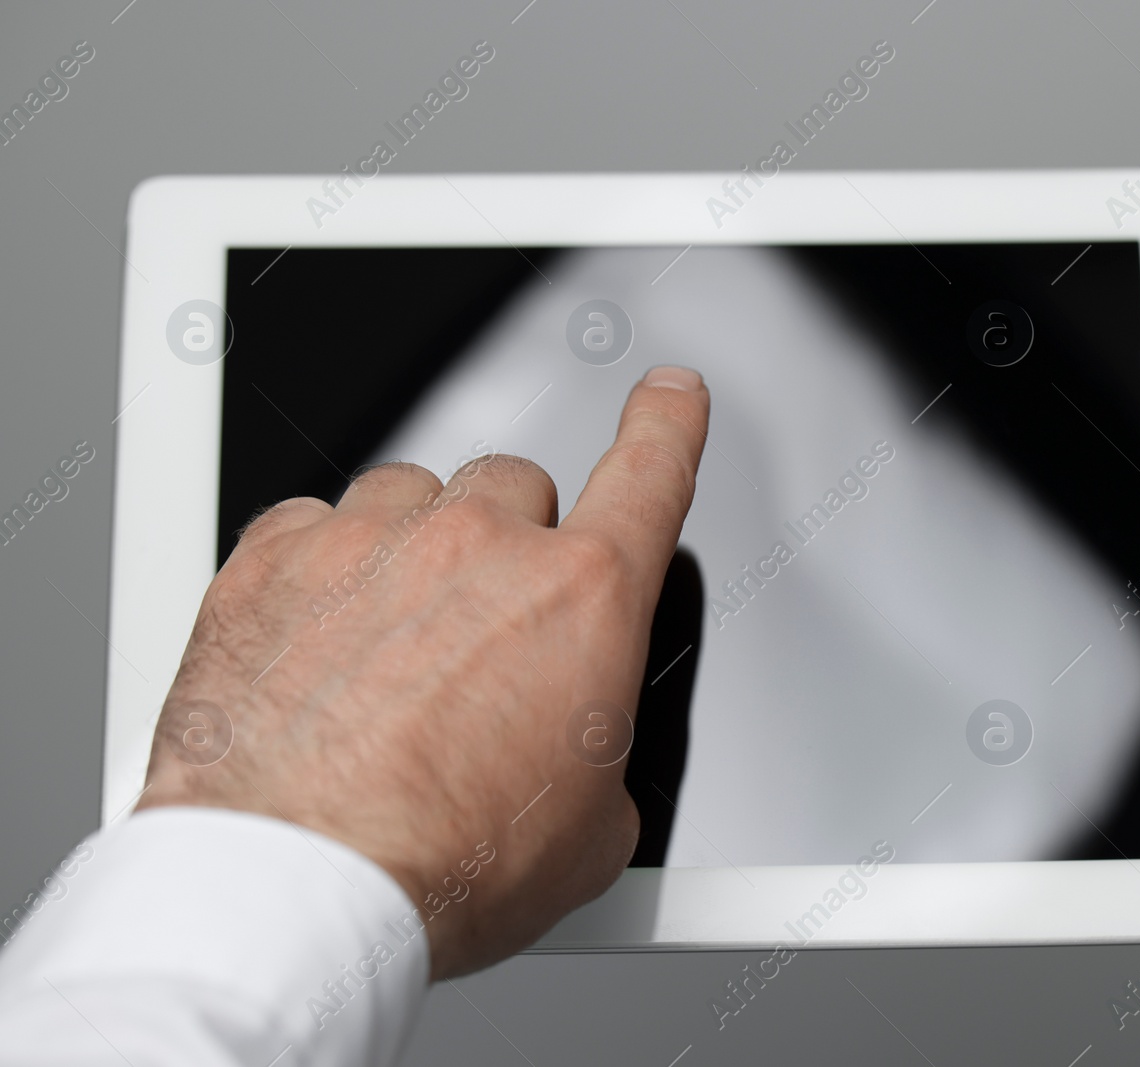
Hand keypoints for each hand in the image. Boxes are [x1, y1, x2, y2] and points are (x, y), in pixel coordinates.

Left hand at [138, 365, 709, 978]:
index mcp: (581, 600)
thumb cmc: (442, 867)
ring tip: (388, 650)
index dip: (669, 424)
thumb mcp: (589, 836)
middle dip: (508, 544)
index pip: (651, 471)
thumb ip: (600, 755)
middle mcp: (480, 547)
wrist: (293, 889)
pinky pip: (312, 522)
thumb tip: (580, 764)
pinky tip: (318, 648)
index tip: (671, 395)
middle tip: (478, 632)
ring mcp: (370, 541)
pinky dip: (323, 572)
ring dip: (414, 552)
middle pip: (514, 485)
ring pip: (410, 493)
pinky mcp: (273, 560)